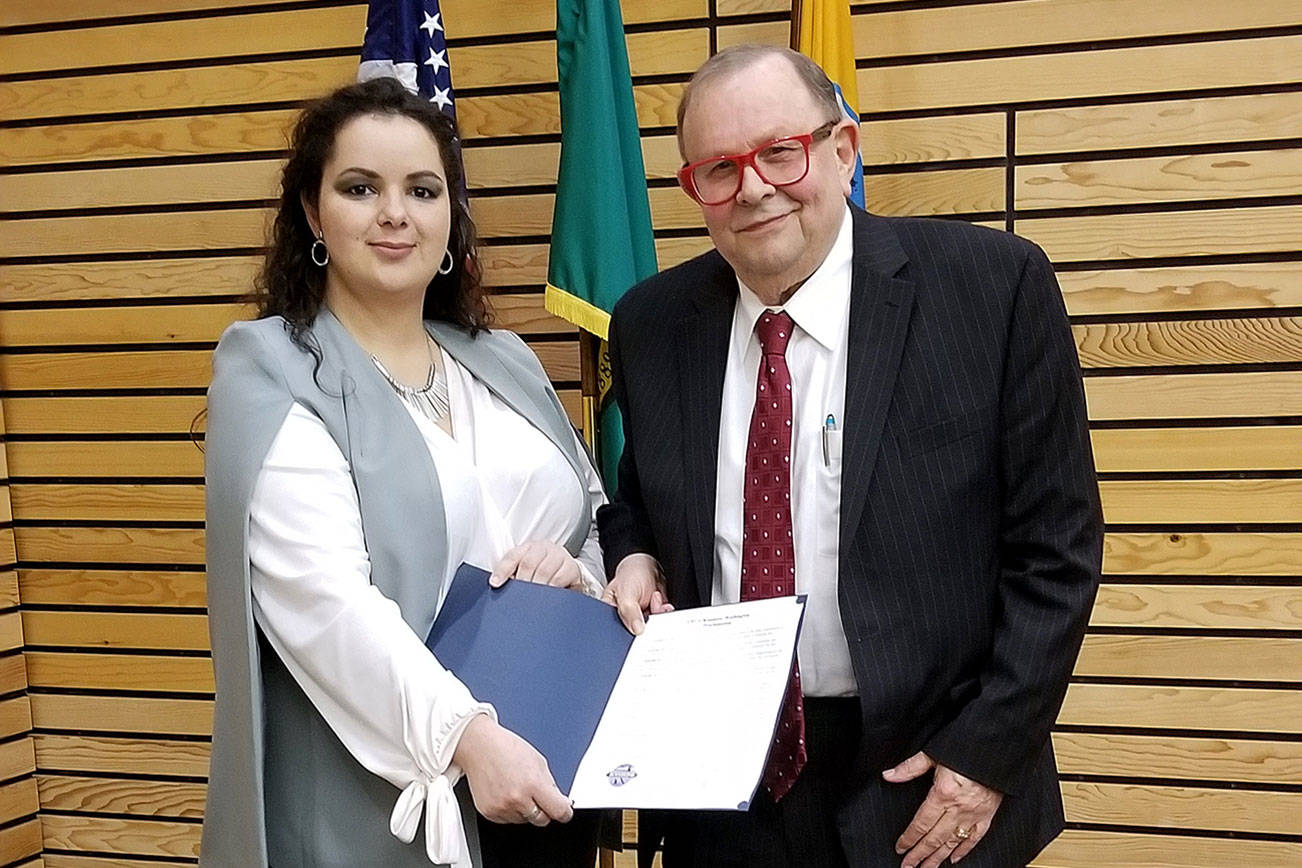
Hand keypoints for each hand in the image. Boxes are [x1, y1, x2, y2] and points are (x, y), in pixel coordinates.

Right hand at [452, 715, 572, 825]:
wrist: (478, 747)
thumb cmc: (506, 748)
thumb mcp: (538, 761)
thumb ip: (550, 785)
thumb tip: (560, 803)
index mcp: (533, 783)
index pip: (559, 812)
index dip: (564, 812)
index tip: (564, 810)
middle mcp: (517, 798)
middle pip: (542, 820)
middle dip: (545, 810)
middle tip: (537, 794)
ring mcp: (502, 807)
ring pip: (525, 821)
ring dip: (526, 810)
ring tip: (516, 788)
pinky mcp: (490, 813)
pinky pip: (508, 820)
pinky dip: (511, 810)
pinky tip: (506, 792)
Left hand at [490, 541, 582, 591]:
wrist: (570, 574)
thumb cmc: (543, 574)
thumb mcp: (526, 571)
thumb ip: (513, 576)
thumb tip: (497, 586)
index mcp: (529, 547)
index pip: (512, 556)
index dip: (502, 570)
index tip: (495, 584)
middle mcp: (544, 548)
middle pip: (528, 562)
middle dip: (521, 582)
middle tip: (517, 597)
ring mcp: (559, 556)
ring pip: (544, 570)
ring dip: (535, 586)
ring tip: (530, 600)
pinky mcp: (572, 567)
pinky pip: (559, 578)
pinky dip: (550, 589)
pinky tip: (546, 597)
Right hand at [600, 553, 672, 634]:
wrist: (647, 564)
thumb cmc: (631, 573)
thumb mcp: (626, 592)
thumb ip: (629, 612)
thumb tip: (637, 630)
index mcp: (612, 613)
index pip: (618, 631)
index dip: (629, 633)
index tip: (640, 628)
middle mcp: (625, 618)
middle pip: (636, 632)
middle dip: (647, 624)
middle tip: (649, 612)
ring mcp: (640, 617)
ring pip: (651, 627)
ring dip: (657, 615)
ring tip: (654, 598)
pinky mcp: (652, 615)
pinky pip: (661, 621)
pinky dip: (664, 613)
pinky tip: (661, 603)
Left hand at [883, 752, 1002, 866]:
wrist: (996, 748)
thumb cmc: (965, 748)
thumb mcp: (933, 753)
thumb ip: (910, 767)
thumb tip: (890, 775)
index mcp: (943, 794)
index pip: (921, 823)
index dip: (909, 838)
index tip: (900, 848)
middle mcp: (958, 808)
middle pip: (935, 838)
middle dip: (919, 855)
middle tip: (908, 867)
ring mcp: (974, 814)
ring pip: (953, 842)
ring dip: (938, 858)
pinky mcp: (987, 815)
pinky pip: (974, 838)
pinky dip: (964, 850)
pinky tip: (955, 859)